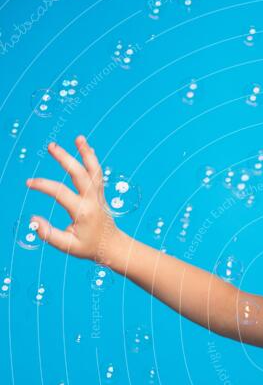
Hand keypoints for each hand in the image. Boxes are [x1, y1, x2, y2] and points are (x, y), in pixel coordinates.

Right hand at [26, 135, 120, 262]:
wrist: (112, 247)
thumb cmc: (89, 246)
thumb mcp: (68, 247)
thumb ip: (49, 235)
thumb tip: (33, 220)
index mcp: (83, 212)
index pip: (60, 193)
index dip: (43, 185)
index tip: (29, 183)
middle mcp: (92, 200)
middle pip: (79, 174)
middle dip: (65, 159)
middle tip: (51, 146)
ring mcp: (98, 195)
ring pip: (94, 170)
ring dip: (87, 153)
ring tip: (78, 138)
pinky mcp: (100, 193)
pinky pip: (97, 174)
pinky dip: (92, 159)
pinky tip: (85, 146)